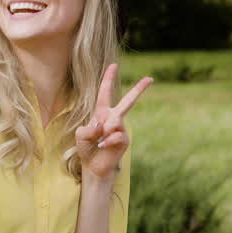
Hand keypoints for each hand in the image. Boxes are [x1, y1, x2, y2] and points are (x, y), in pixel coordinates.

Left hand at [74, 64, 152, 179]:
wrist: (93, 166)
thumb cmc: (87, 148)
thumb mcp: (81, 135)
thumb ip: (89, 127)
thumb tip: (104, 125)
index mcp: (102, 113)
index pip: (105, 93)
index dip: (108, 79)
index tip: (114, 65)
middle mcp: (114, 118)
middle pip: (128, 101)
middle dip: (139, 89)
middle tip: (150, 78)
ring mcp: (121, 129)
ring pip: (115, 121)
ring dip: (104, 131)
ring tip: (99, 141)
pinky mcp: (125, 140)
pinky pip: (117, 134)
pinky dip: (107, 141)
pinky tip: (104, 147)